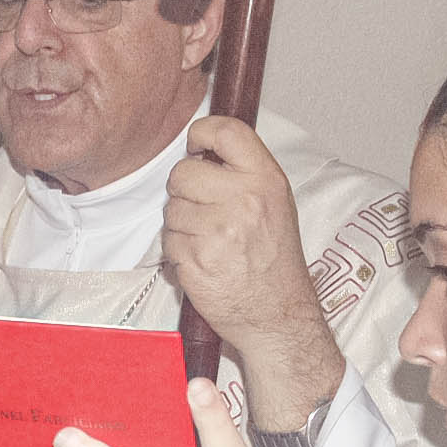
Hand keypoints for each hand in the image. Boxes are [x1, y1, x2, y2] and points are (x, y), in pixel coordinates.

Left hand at [162, 116, 344, 428]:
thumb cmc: (274, 259)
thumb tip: (202, 148)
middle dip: (186, 192)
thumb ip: (242, 172)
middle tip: (207, 212)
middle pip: (183, 173)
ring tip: (211, 242)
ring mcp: (219, 231)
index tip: (196, 146)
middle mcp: (244, 201)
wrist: (278, 314)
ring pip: (171, 210)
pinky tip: (204, 261)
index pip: (225, 131)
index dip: (201, 133)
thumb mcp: (274, 203)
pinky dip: (179, 252)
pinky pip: (168, 241)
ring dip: (182, 226)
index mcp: (266, 180)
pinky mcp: (197, 260)